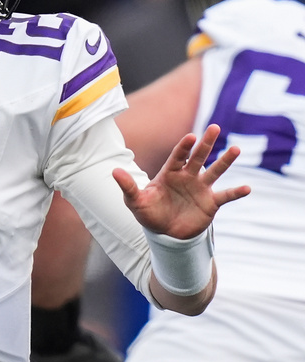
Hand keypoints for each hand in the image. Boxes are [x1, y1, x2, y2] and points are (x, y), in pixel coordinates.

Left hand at [113, 123, 249, 238]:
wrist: (164, 233)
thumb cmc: (148, 213)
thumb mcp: (135, 201)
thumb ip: (127, 186)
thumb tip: (113, 171)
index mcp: (169, 173)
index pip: (178, 156)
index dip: (184, 147)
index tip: (190, 137)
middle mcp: (187, 177)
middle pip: (198, 157)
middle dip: (206, 143)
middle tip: (214, 127)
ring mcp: (200, 189)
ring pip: (215, 171)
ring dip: (225, 161)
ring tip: (235, 149)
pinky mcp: (211, 203)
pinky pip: (225, 195)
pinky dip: (236, 192)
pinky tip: (247, 188)